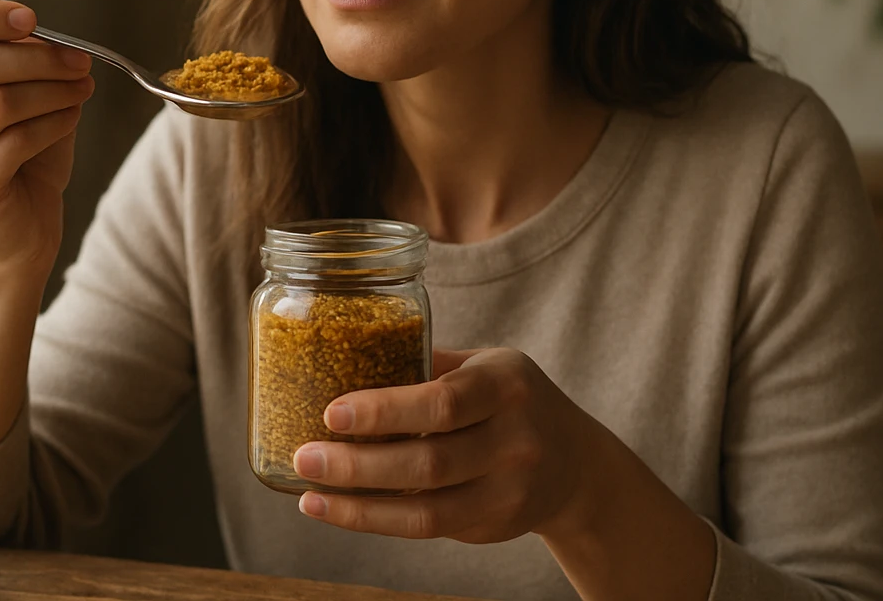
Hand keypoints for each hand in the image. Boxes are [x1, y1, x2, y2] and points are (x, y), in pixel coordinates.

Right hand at [0, 0, 94, 272]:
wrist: (22, 222)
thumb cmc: (16, 145)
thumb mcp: (8, 80)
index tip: (32, 19)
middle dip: (40, 57)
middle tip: (80, 62)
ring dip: (53, 91)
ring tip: (81, 90)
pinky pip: (17, 141)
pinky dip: (54, 124)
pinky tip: (68, 119)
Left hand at [292, 347, 594, 543]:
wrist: (578, 463)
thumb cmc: (510, 401)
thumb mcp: (486, 367)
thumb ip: (428, 366)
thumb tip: (343, 352)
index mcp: (506, 385)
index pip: (442, 402)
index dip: (385, 412)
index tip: (332, 413)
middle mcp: (515, 440)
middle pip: (430, 462)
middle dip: (359, 465)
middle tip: (304, 456)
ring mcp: (510, 490)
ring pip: (426, 510)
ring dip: (359, 505)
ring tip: (309, 493)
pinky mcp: (496, 526)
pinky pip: (428, 529)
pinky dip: (377, 521)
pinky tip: (337, 510)